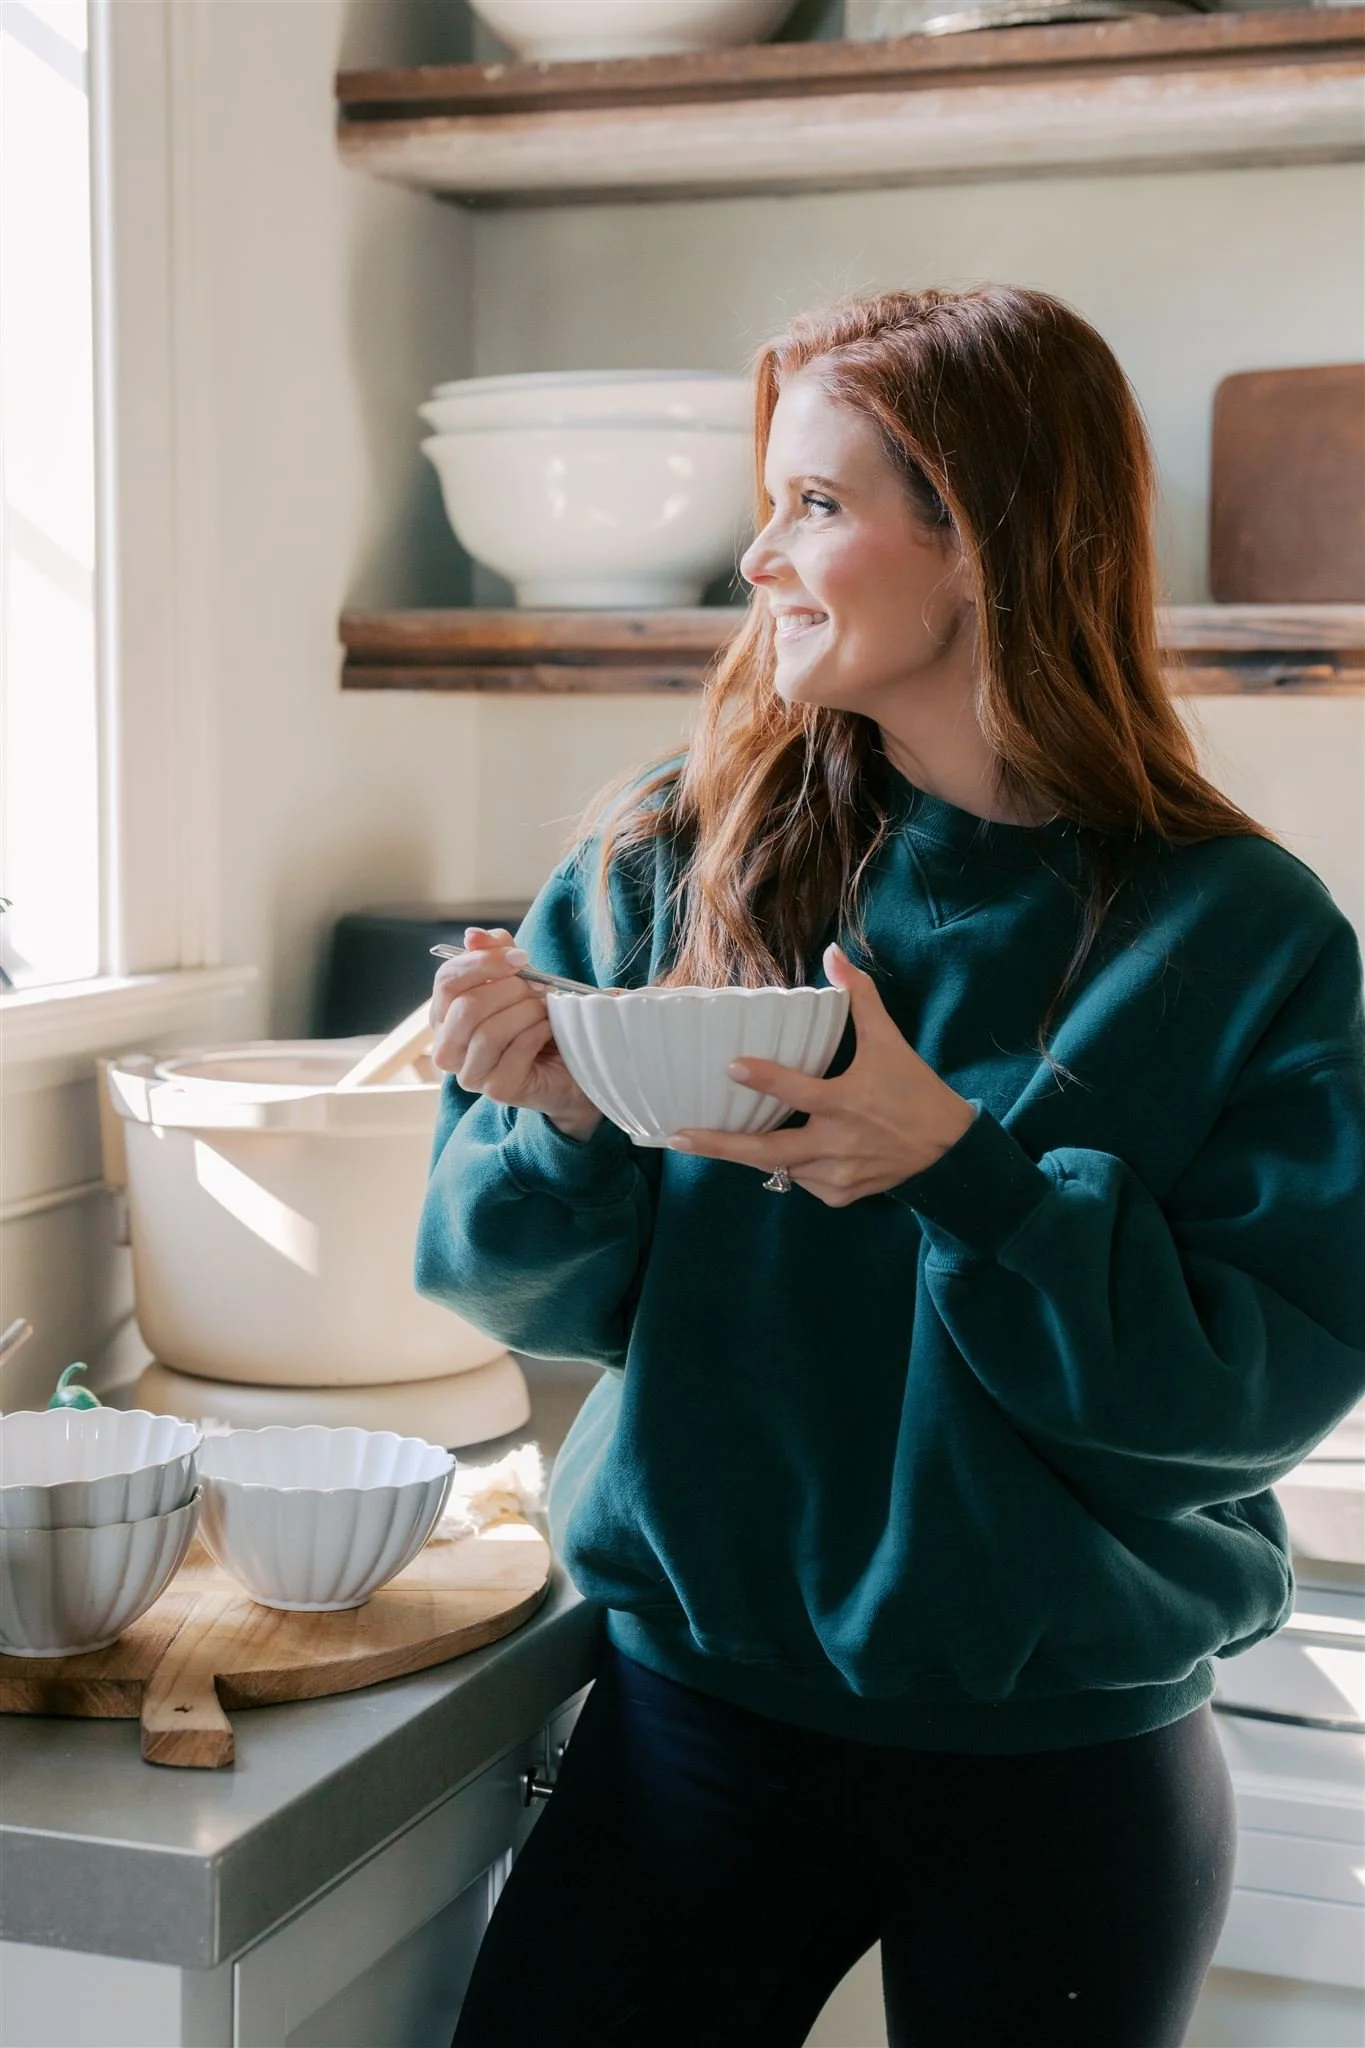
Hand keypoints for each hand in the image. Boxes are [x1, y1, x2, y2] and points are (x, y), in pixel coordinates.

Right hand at [431, 928, 602, 1140]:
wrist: (567, 1065)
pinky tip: (548, 1029)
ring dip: (526, 1012)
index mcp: (444, 1017)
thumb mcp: (515, 977)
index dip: (483, 963)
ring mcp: (470, 1074)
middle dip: (510, 990)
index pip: (446, 981)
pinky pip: (516, 1050)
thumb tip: (473, 935)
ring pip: (489, 1032)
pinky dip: (538, 1032)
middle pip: (467, 1007)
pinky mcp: (497, 1089)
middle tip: (539, 987)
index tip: (520, 957)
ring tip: (544, 1009)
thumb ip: (494, 953)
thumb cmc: (533, 1019)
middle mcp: (448, 1048)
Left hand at [668, 943, 974, 1206]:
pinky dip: (791, 1166)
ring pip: (779, 1167)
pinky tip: (792, 1149)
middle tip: (678, 1137)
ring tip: (713, 1137)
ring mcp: (837, 1175)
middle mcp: (837, 1144)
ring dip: (750, 1152)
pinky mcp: (841, 1196)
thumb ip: (859, 997)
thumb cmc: (914, 1091)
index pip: (798, 1092)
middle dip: (719, 1145)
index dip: (764, 1079)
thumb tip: (834, 952)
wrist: (949, 1152)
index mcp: (846, 1103)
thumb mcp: (889, 1041)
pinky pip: (801, 1182)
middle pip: (766, 1150)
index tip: (731, 1066)